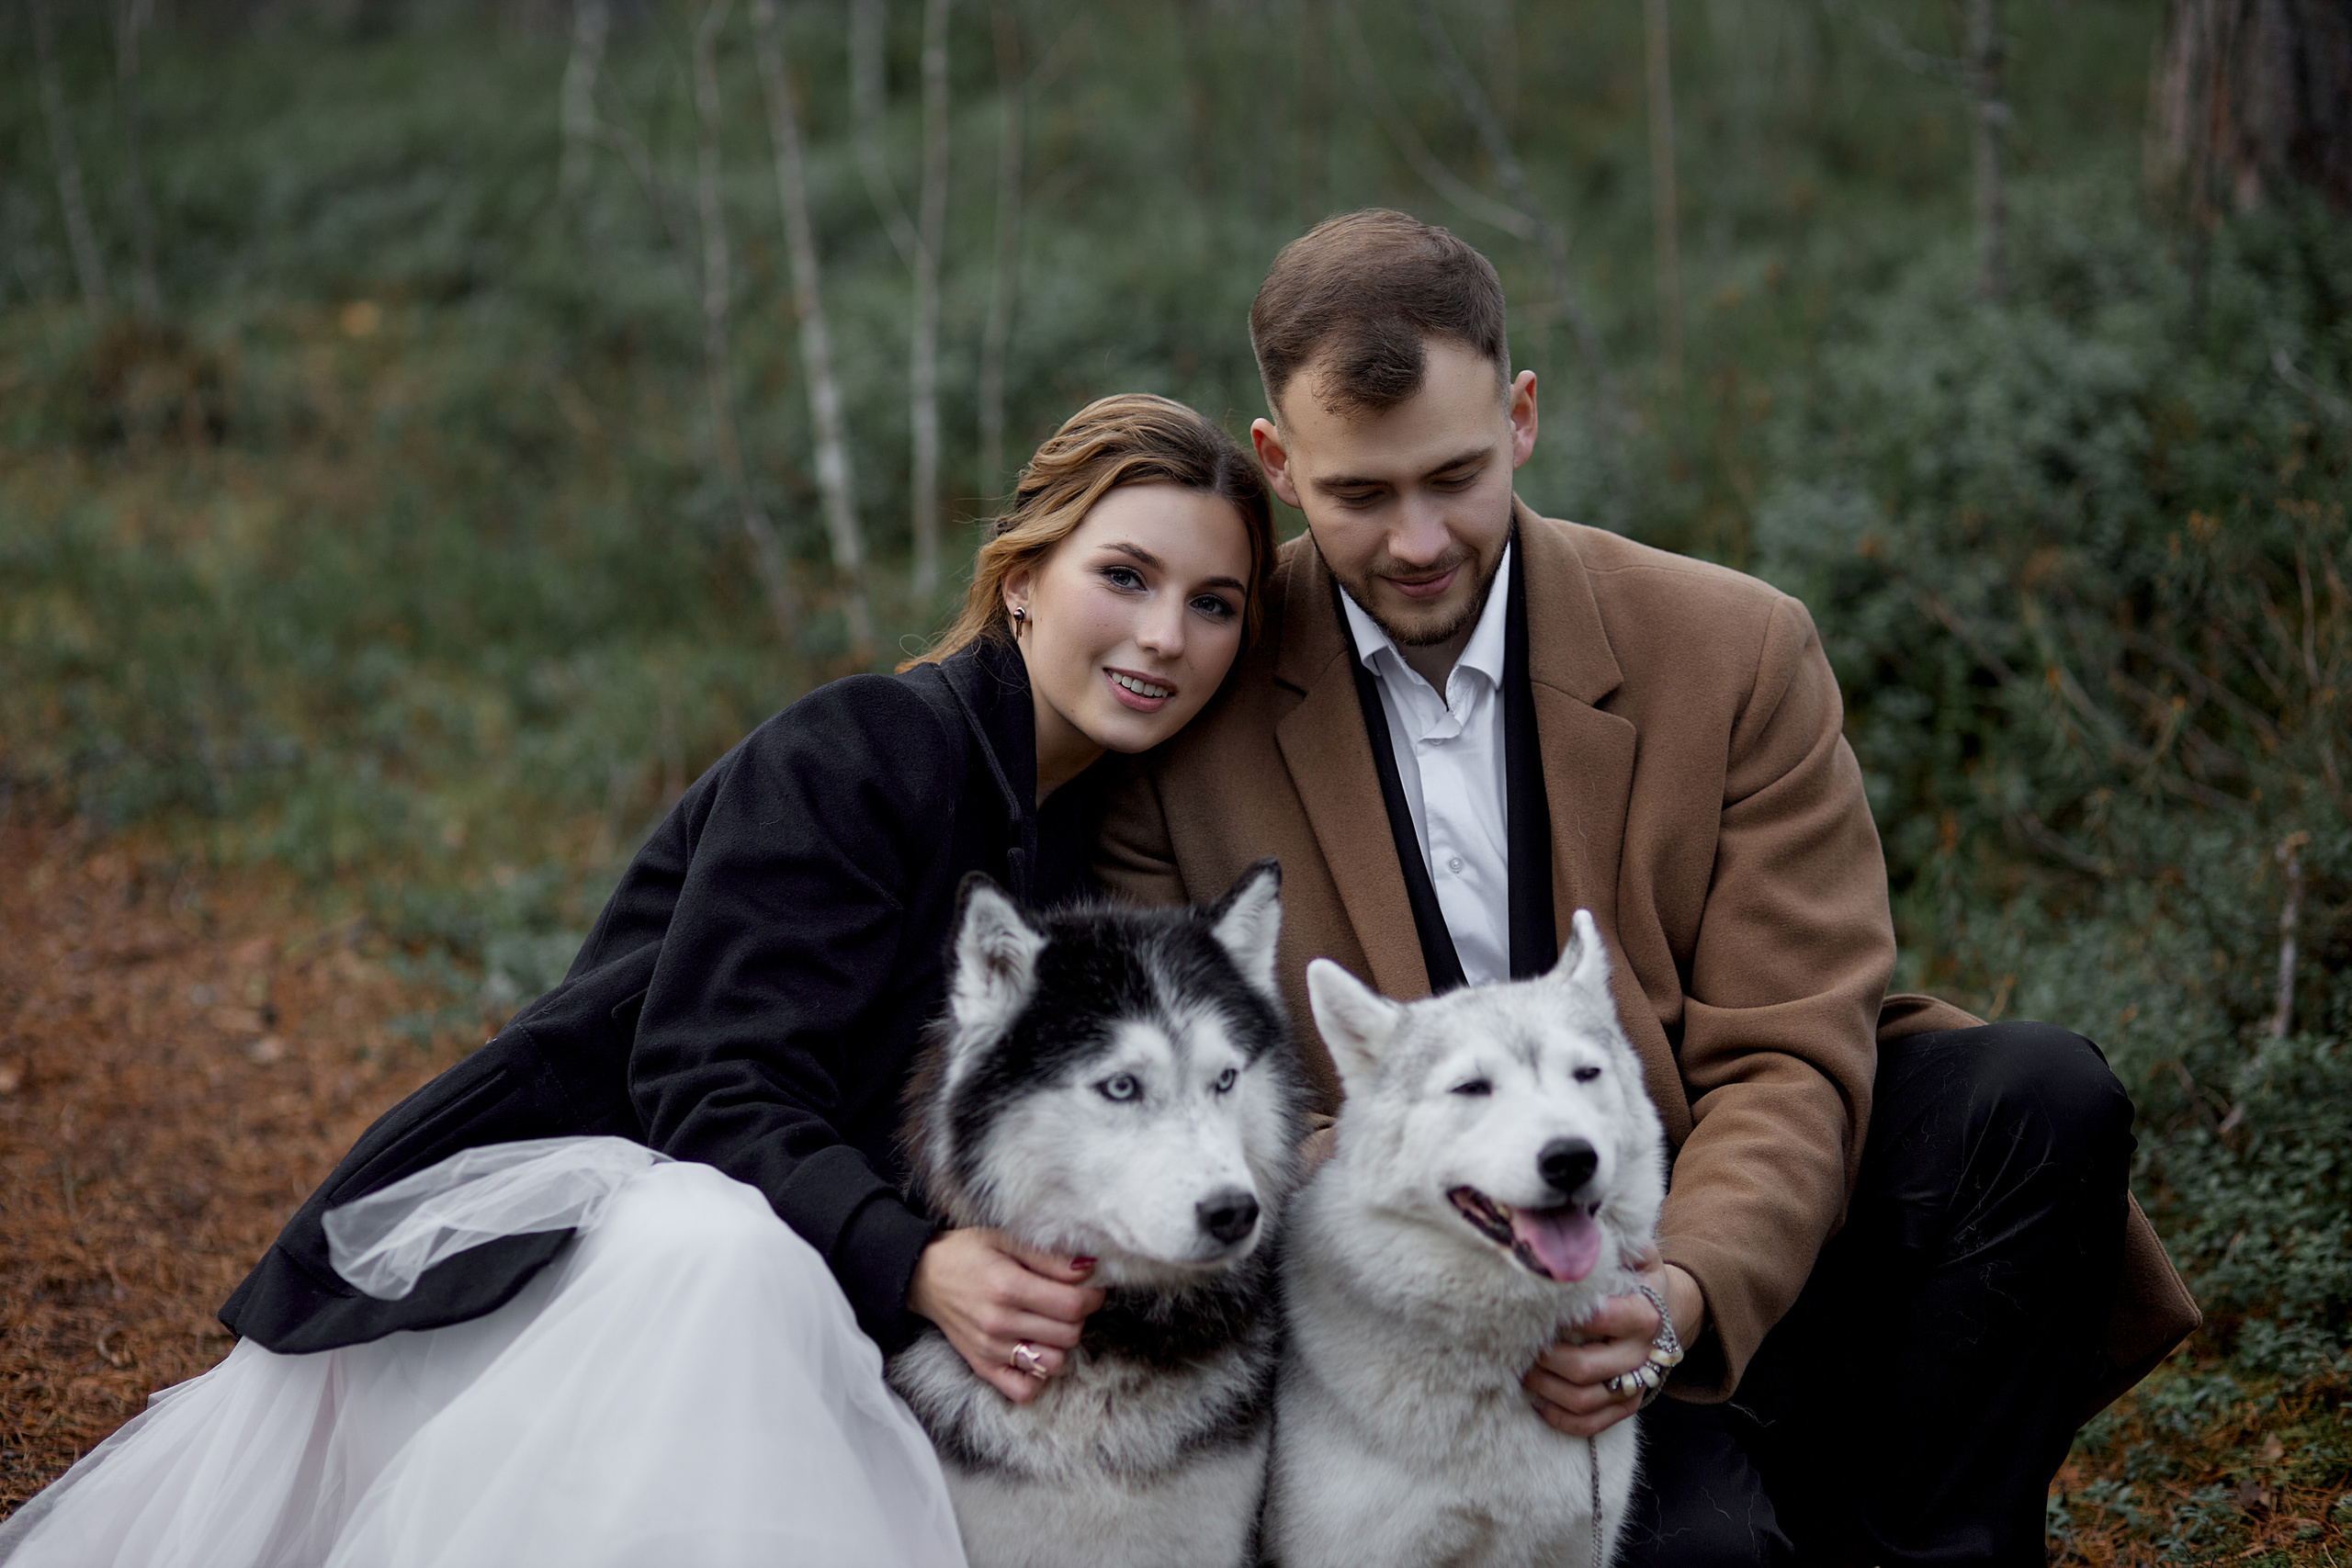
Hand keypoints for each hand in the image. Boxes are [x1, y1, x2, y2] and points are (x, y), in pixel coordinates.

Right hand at [907, 1228, 1104, 1403]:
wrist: (922, 1276)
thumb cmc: (967, 1253)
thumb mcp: (1007, 1242)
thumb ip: (1050, 1260)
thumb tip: (1089, 1271)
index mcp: (1007, 1287)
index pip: (1072, 1305)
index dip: (1093, 1297)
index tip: (1093, 1288)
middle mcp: (999, 1323)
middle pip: (1068, 1334)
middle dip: (1079, 1317)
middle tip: (1069, 1302)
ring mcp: (990, 1350)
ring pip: (1053, 1363)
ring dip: (1061, 1345)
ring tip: (1050, 1324)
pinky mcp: (982, 1367)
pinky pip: (1024, 1390)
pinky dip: (1037, 1377)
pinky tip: (1035, 1352)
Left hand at [1521, 1246, 1705, 1437]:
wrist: (1668, 1312)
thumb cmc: (1639, 1278)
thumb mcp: (1638, 1253)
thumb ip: (1615, 1241)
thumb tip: (1581, 1225)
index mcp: (1645, 1313)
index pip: (1597, 1319)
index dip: (1561, 1317)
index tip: (1533, 1309)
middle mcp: (1643, 1353)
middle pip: (1583, 1367)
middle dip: (1543, 1359)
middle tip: (1517, 1346)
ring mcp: (1636, 1383)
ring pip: (1583, 1401)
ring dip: (1545, 1390)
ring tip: (1522, 1372)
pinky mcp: (1628, 1405)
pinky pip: (1592, 1425)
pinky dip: (1561, 1418)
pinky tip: (1538, 1402)